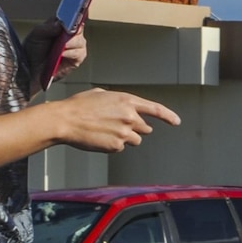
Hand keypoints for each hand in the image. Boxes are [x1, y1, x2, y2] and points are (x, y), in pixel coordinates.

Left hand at [21, 18, 86, 91]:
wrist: (31, 67)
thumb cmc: (33, 50)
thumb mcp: (37, 34)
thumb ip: (48, 27)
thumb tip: (61, 23)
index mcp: (61, 26)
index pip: (72, 17)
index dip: (74, 15)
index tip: (74, 14)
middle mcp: (70, 35)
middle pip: (79, 28)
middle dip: (73, 30)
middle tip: (66, 31)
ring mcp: (75, 47)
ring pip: (80, 41)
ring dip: (71, 43)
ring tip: (61, 47)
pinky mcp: (76, 59)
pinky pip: (79, 53)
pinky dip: (71, 53)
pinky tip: (62, 54)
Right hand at [51, 88, 180, 152]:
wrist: (65, 120)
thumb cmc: (79, 106)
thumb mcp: (102, 95)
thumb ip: (119, 102)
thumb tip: (127, 109)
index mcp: (127, 101)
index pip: (155, 109)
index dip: (168, 116)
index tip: (176, 122)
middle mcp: (130, 117)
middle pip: (145, 128)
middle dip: (136, 128)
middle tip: (118, 126)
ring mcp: (125, 132)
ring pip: (135, 140)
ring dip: (126, 138)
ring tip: (106, 131)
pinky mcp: (117, 146)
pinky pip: (121, 147)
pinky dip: (113, 144)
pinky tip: (99, 138)